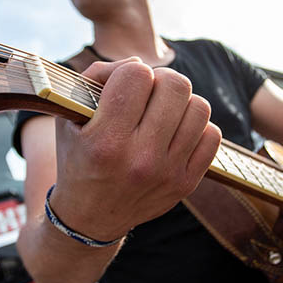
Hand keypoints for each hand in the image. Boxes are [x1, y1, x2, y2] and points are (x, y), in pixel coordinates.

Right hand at [49, 58, 221, 241]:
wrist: (90, 217)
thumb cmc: (79, 158)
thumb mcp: (70, 117)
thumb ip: (96, 78)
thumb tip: (138, 64)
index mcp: (106, 140)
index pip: (137, 75)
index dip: (130, 72)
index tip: (123, 86)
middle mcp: (140, 158)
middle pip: (175, 85)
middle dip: (160, 80)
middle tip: (148, 93)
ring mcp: (167, 172)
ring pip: (199, 107)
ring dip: (181, 103)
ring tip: (163, 112)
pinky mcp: (186, 183)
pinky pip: (212, 135)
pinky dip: (196, 126)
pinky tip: (176, 132)